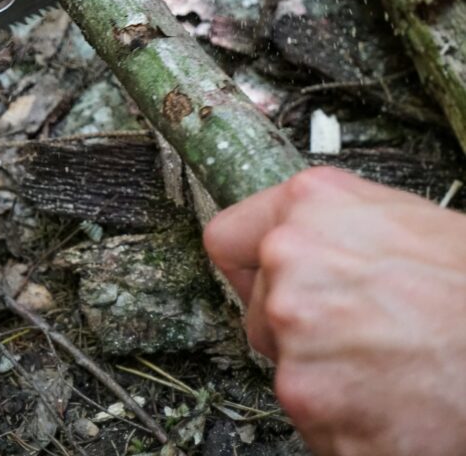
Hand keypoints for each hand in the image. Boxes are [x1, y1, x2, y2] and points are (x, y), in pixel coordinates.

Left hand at [203, 166, 465, 455]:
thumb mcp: (399, 217)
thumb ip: (329, 225)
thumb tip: (293, 242)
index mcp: (307, 207)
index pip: (226, 238)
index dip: (248, 266)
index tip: (264, 281)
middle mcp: (289, 263)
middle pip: (256, 312)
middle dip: (298, 327)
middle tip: (362, 330)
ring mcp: (295, 336)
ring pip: (286, 366)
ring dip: (325, 375)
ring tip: (387, 364)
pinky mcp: (311, 404)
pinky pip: (312, 418)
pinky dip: (347, 419)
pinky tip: (392, 397)